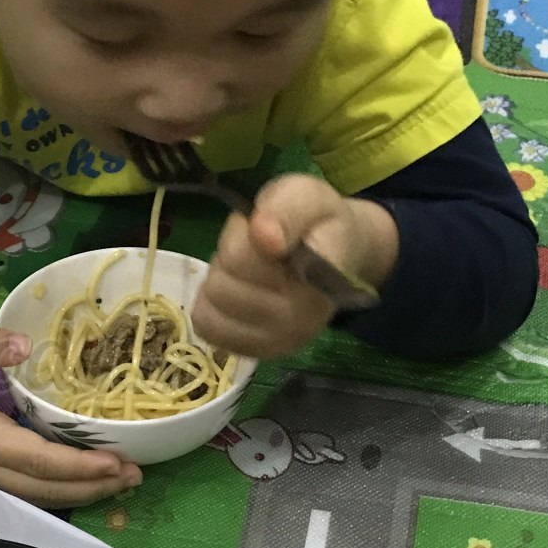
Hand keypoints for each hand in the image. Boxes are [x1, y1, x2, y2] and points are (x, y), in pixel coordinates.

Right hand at [0, 326, 141, 508]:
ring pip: (40, 499)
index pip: (36, 460)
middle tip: (134, 475)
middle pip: (46, 491)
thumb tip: (24, 345)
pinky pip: (30, 494)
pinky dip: (64, 491)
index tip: (114, 462)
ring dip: (83, 493)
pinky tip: (89, 481)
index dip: (77, 465)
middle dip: (92, 486)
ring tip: (123, 482)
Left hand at [192, 174, 397, 360]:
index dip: (242, 235)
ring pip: (211, 305)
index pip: (243, 259)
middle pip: (223, 283)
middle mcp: (305, 317)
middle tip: (253, 248)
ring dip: (221, 280)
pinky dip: (213, 306)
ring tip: (246, 270)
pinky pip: (208, 327)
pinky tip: (238, 292)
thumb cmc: (318, 223)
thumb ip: (286, 207)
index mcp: (319, 275)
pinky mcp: (262, 352)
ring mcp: (283, 341)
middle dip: (229, 256)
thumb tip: (263, 235)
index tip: (262, 228)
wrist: (340, 259)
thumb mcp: (306, 194)